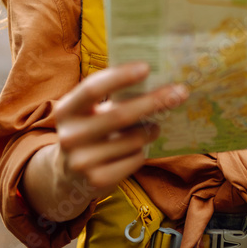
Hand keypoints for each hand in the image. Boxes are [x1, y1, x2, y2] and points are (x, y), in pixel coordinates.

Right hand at [51, 62, 188, 193]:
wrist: (70, 177)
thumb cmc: (90, 133)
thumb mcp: (90, 113)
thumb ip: (112, 98)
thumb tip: (157, 80)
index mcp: (66, 110)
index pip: (93, 88)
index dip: (120, 76)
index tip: (146, 67)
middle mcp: (70, 136)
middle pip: (120, 114)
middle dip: (154, 101)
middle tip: (179, 92)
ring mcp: (82, 161)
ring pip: (133, 139)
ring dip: (151, 130)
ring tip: (155, 127)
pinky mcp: (98, 180)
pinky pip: (135, 159)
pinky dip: (142, 151)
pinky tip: (137, 149)